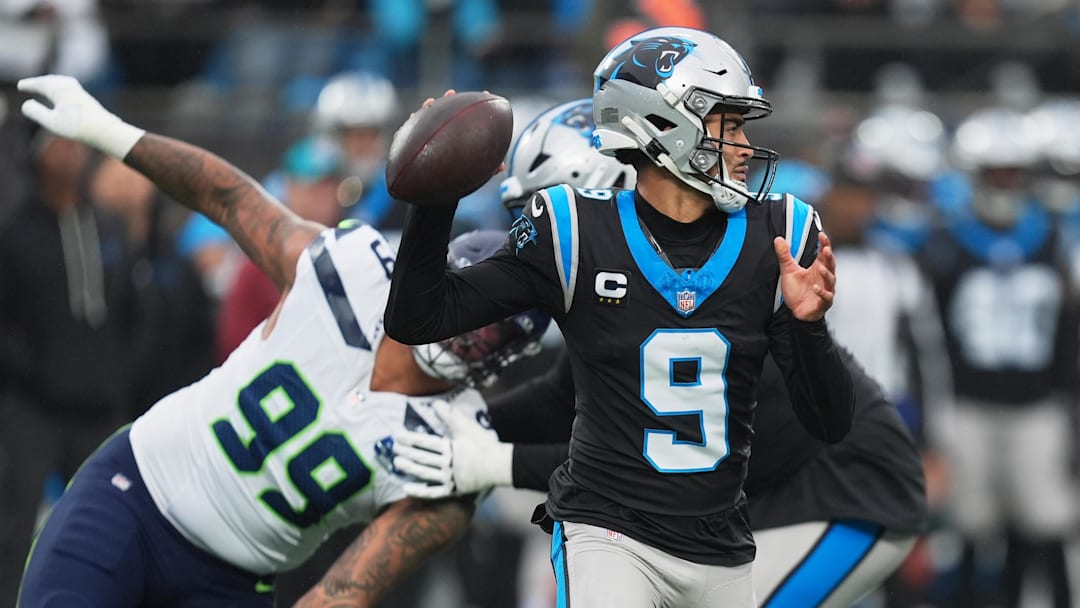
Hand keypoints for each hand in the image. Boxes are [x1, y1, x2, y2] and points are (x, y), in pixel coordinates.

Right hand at [18, 75, 144, 158]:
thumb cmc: (78, 127)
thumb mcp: (52, 122)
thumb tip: (26, 104)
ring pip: (62, 82)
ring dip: (51, 82)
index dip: (29, 85)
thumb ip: (36, 112)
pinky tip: (65, 91)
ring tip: (44, 84)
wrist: (106, 130)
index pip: (40, 84)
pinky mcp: (87, 99)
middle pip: (50, 81)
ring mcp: (80, 92)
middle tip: (28, 85)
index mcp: (59, 90)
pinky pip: (70, 87)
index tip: (20, 86)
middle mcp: (70, 87)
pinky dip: (62, 86)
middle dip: (38, 82)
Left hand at [388, 401, 511, 498]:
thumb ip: (450, 416)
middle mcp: (447, 464)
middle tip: (394, 449)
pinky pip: (433, 492)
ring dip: (409, 468)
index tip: (398, 437)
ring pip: (425, 473)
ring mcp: (449, 478)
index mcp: (450, 448)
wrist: (499, 466)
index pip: (425, 443)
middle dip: (407, 452)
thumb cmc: (484, 444)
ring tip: (397, 463)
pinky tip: (406, 488)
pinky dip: (419, 491)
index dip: (410, 439)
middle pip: (422, 458)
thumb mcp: (467, 427)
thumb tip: (436, 403)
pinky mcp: (453, 490)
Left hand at [774, 232, 835, 320]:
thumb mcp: (788, 270)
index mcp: (817, 268)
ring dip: (826, 274)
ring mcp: (826, 289)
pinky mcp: (823, 302)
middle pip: (830, 264)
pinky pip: (826, 297)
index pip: (823, 253)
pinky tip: (816, 288)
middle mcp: (824, 277)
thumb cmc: (796, 291)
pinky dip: (822, 292)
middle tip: (826, 249)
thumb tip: (778, 239)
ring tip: (821, 268)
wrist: (797, 311)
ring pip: (830, 280)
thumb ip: (784, 255)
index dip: (824, 244)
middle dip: (829, 257)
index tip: (822, 235)